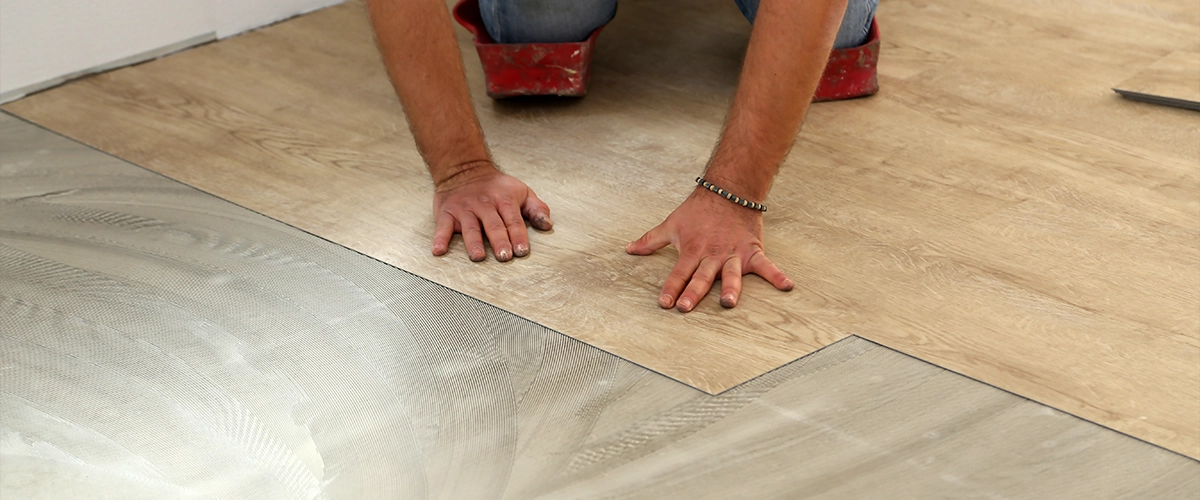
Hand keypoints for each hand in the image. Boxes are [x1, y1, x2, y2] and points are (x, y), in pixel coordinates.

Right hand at [432, 162, 551, 261]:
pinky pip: (443, 227)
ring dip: (474, 243)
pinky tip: (439, 251)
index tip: (522, 251)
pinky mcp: (447, 213)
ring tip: (478, 257)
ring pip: (470, 227)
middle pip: (493, 225)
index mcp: (504, 199)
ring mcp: (465, 209)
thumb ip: (536, 209)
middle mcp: (484, 204)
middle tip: (504, 256)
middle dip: (499, 241)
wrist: (464, 169)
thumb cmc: (497, 187)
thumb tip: (548, 225)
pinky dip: (440, 239)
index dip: (518, 236)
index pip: (513, 220)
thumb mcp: (521, 191)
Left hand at [626, 188, 792, 311]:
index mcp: (692, 250)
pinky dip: (777, 275)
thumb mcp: (671, 224)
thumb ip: (650, 240)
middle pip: (702, 277)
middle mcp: (711, 255)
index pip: (678, 273)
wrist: (728, 190)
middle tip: (686, 306)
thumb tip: (629, 249)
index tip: (664, 304)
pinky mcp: (752, 250)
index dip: (671, 288)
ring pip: (731, 274)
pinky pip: (766, 265)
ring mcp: (733, 254)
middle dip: (694, 292)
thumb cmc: (697, 210)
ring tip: (729, 303)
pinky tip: (787, 286)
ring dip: (730, 288)